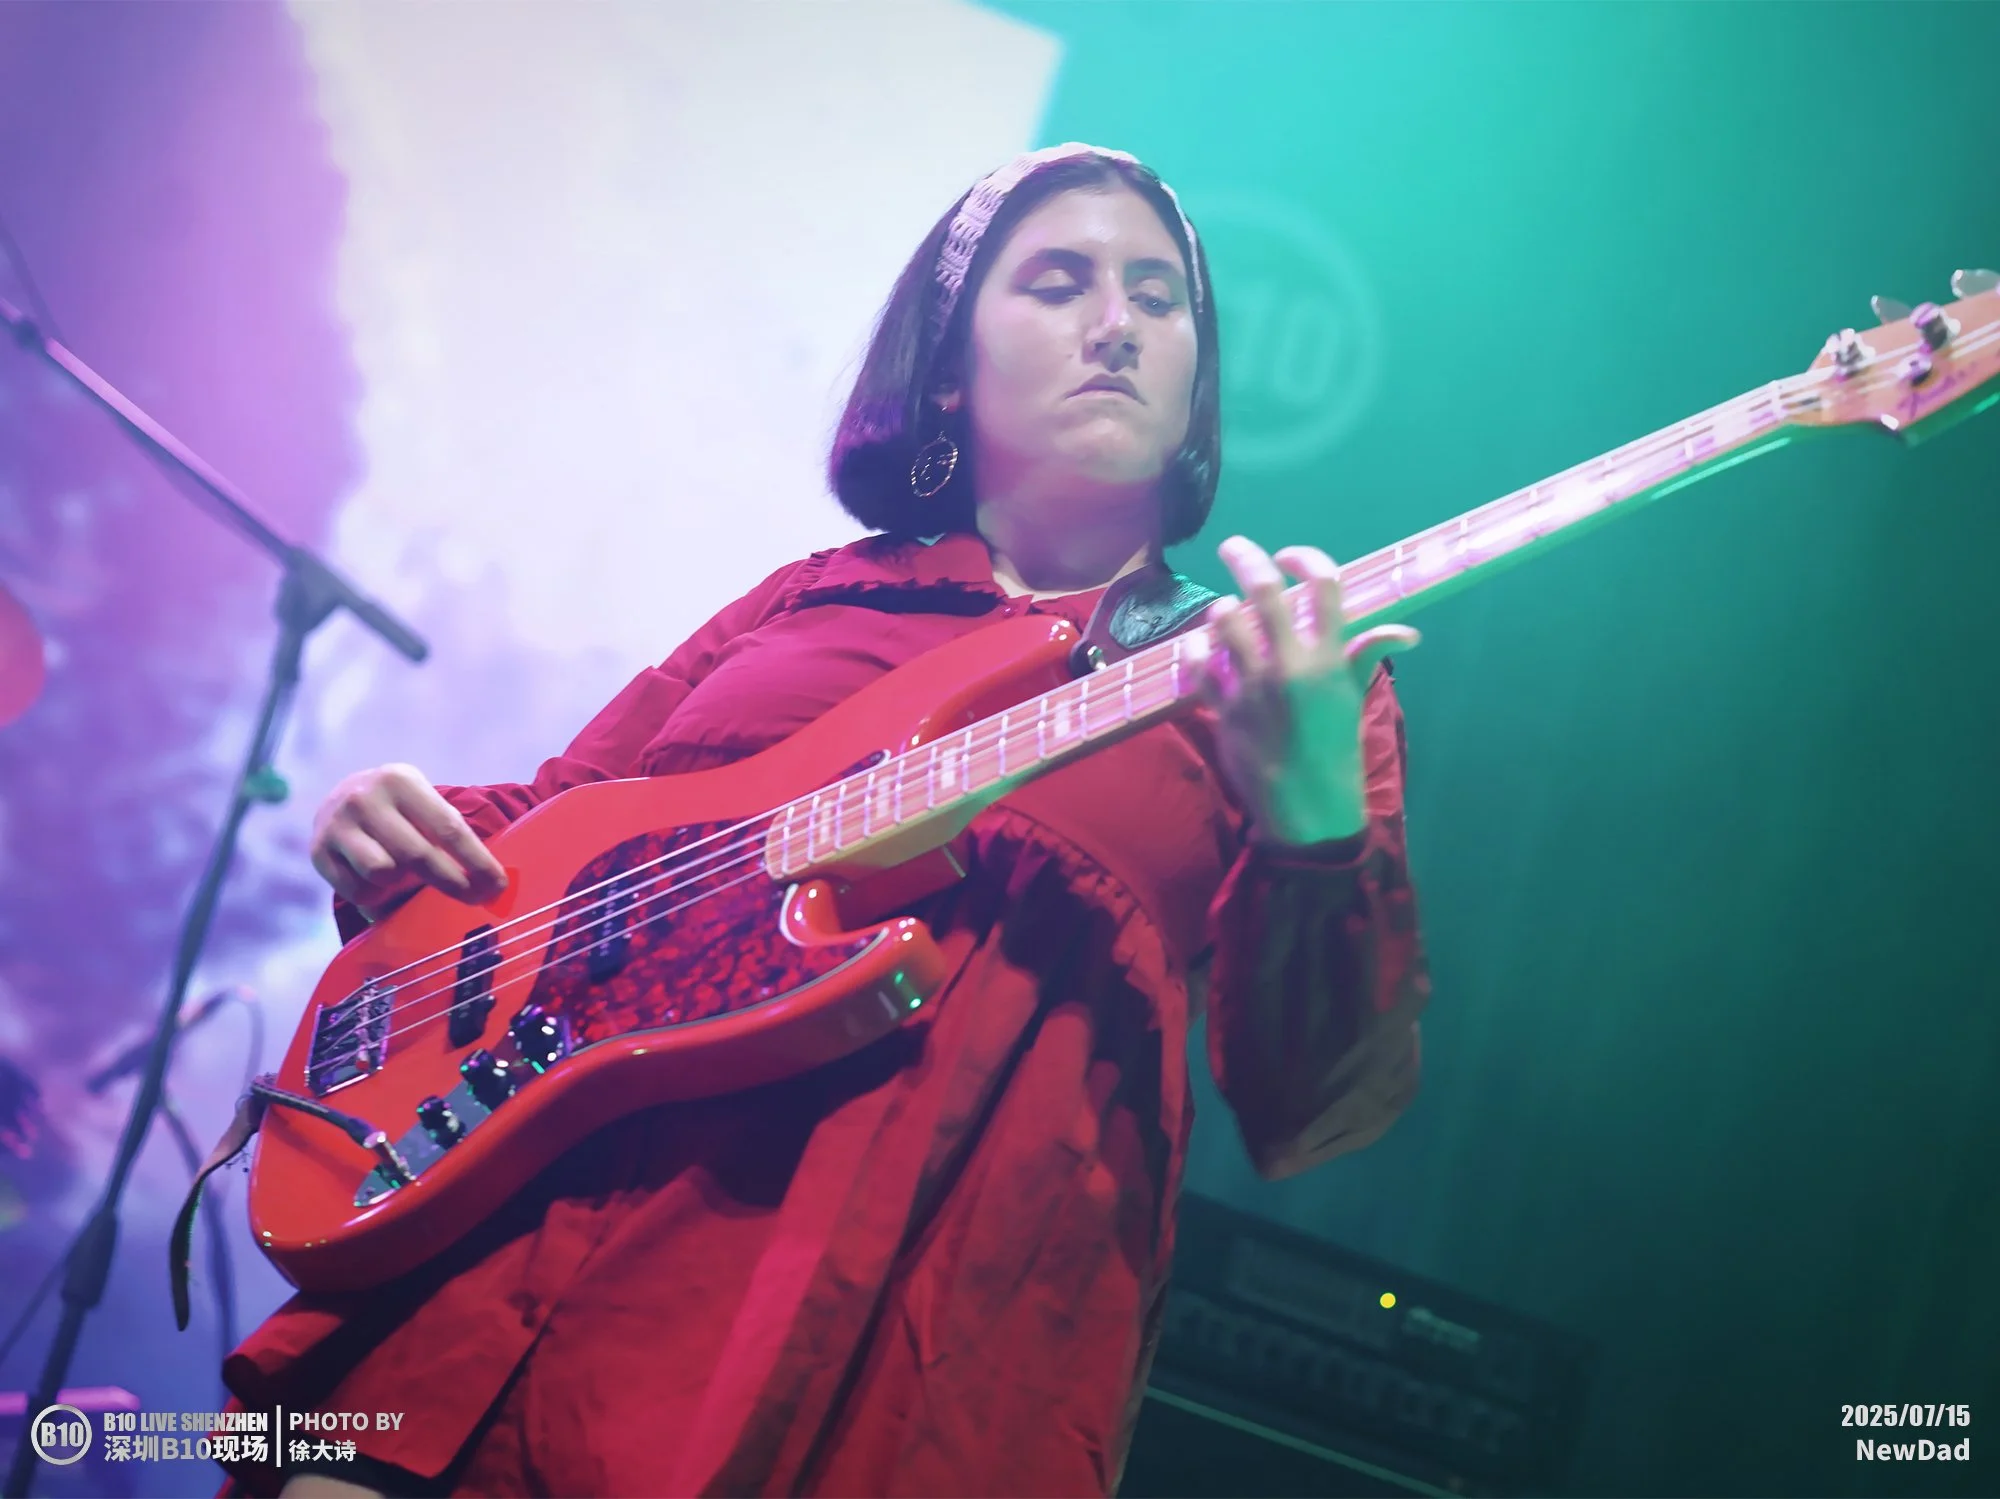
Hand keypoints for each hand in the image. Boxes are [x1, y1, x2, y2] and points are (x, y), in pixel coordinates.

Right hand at [309, 764, 507, 918]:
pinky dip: (376, 896)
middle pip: (418, 855)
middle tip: (476, 899)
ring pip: (383, 872)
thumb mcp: (422, 803)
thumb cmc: (398, 809)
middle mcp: (365, 798)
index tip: (497, 885)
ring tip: (407, 877)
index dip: (476, 861)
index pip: (448, 828)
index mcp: (401, 780)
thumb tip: (489, 882)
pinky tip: (380, 884)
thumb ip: (447, 832)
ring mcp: (337, 824)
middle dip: (453, 883)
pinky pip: (358, 890)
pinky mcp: (319, 852)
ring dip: (402, 884)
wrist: (339, 800)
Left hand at [1197, 536, 1419, 845]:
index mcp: (1330, 658)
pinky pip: (1198, 664)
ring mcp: (1253, 686)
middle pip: (1263, 591)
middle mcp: (1290, 664)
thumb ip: (1366, 656)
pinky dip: (1195, 649)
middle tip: (1233, 546)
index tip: (1289, 555)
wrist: (1308, 805)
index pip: (1323, 585)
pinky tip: (1201, 648)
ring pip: (1224, 622)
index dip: (1304, 558)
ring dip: (1221, 610)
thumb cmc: (1335, 748)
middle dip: (1244, 557)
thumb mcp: (1354, 699)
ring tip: (1225, 613)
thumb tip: (1406, 634)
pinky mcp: (1223, 709)